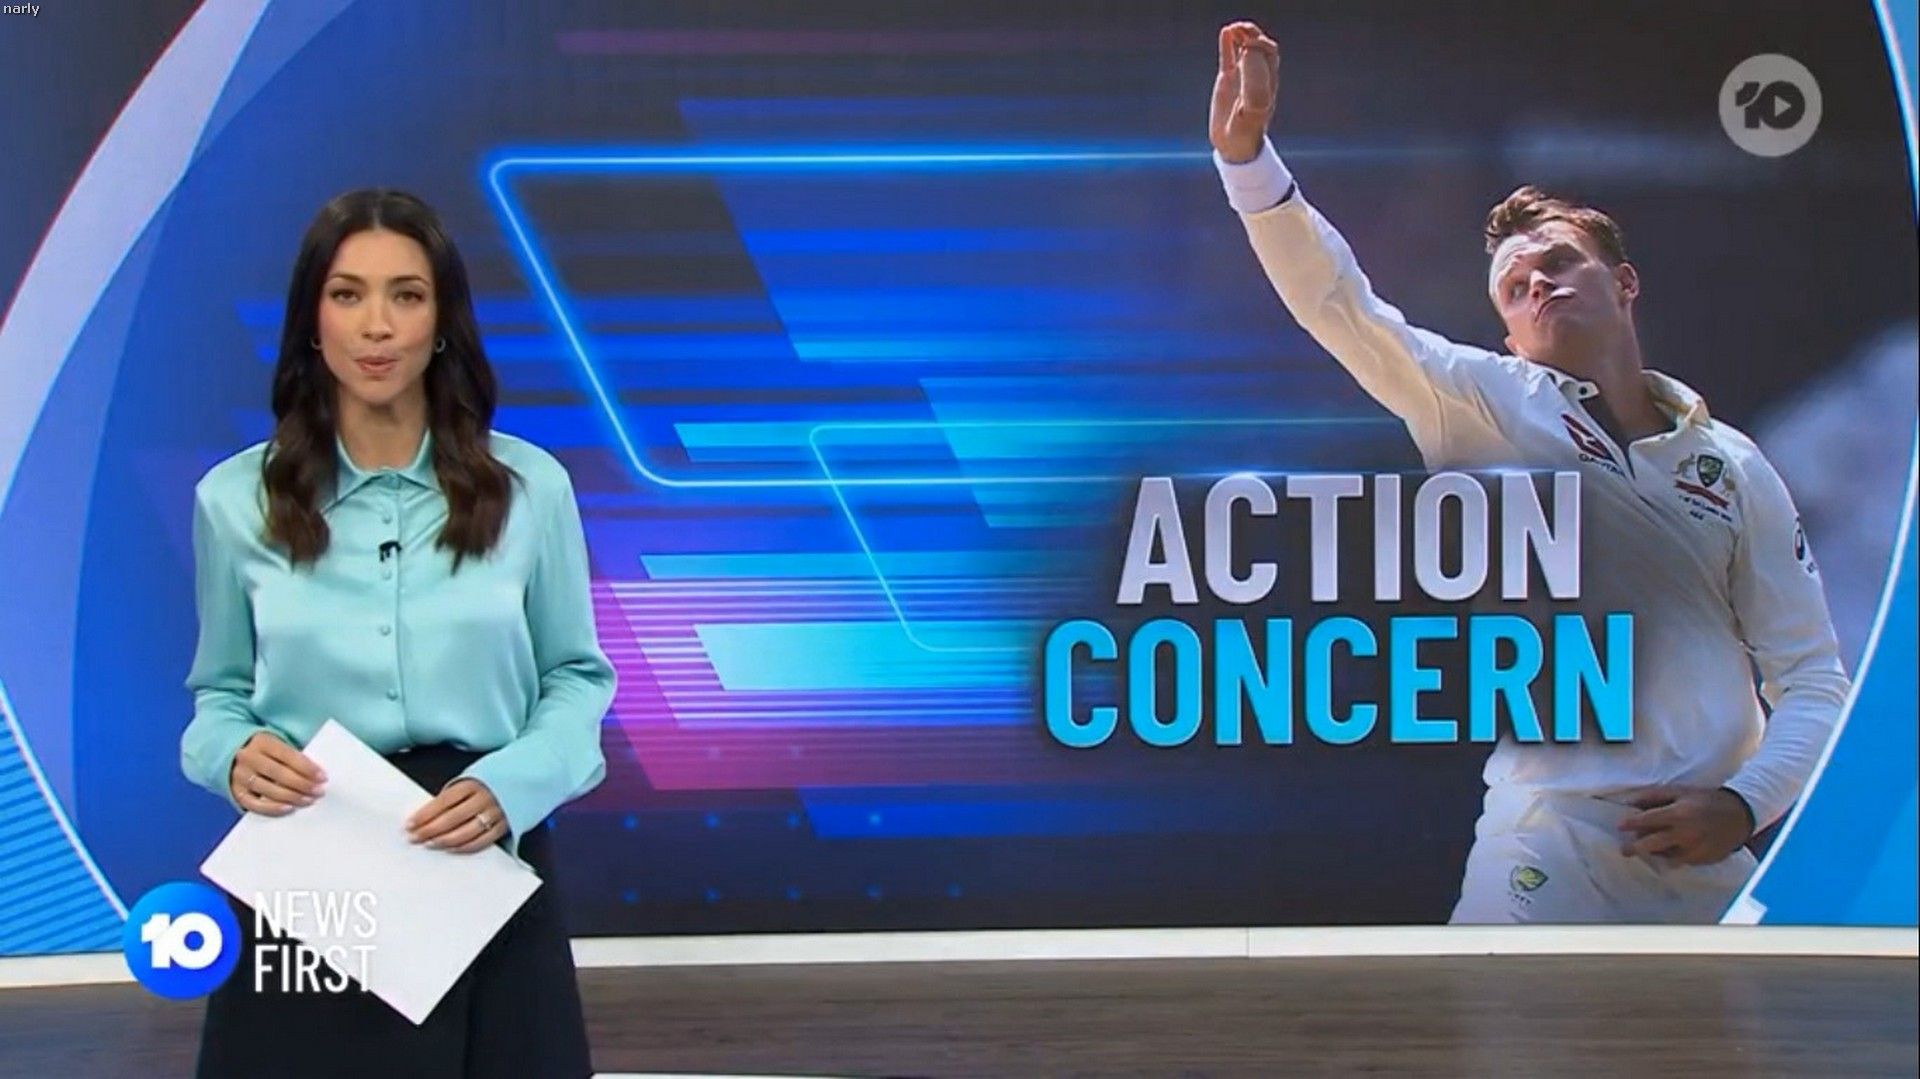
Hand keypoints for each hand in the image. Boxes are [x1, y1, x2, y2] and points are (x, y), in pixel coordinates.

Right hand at [229, 731, 325, 815]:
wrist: (229, 753)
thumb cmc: (264, 750)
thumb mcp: (276, 744)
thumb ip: (291, 756)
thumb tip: (315, 775)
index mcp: (262, 741)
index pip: (288, 755)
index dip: (306, 767)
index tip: (323, 777)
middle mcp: (248, 757)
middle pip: (279, 773)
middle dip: (302, 784)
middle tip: (319, 792)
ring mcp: (239, 775)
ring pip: (268, 789)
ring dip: (291, 797)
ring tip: (308, 800)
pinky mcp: (236, 791)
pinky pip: (254, 803)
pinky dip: (272, 808)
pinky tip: (288, 808)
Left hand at [406, 778, 505, 853]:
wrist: (528, 775)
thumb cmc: (494, 777)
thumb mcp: (473, 776)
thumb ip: (455, 794)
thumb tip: (430, 813)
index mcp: (474, 783)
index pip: (443, 801)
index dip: (425, 814)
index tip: (410, 824)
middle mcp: (485, 798)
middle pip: (452, 818)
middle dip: (429, 830)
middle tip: (414, 837)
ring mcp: (496, 813)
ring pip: (466, 832)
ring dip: (444, 841)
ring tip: (429, 844)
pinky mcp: (505, 826)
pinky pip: (482, 841)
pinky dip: (465, 847)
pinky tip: (451, 848)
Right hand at [1209, 21, 1278, 163]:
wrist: (1234, 145)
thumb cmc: (1246, 131)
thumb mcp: (1252, 108)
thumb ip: (1253, 81)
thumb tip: (1249, 53)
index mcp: (1268, 81)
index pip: (1269, 53)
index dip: (1260, 44)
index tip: (1247, 46)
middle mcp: (1257, 76)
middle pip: (1259, 46)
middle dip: (1252, 34)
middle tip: (1240, 30)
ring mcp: (1242, 77)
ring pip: (1244, 49)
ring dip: (1241, 36)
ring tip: (1232, 28)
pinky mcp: (1228, 80)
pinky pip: (1229, 58)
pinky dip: (1227, 45)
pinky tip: (1225, 33)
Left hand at [1616, 786, 1754, 865]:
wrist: (1740, 815)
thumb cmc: (1706, 800)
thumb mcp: (1680, 792)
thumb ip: (1654, 796)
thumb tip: (1630, 801)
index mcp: (1678, 814)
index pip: (1648, 820)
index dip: (1631, 823)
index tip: (1619, 826)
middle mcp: (1685, 834)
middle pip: (1652, 844)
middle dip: (1635, 848)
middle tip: (1624, 850)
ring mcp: (1694, 849)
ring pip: (1664, 856)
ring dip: (1653, 853)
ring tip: (1645, 850)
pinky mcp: (1701, 860)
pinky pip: (1679, 861)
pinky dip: (1671, 857)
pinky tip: (1667, 852)